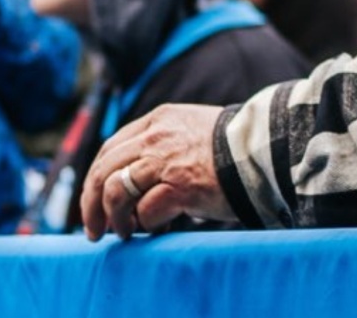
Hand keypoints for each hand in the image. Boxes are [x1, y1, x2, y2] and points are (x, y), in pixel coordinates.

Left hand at [80, 103, 235, 240]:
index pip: (109, 149)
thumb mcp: (189, 130)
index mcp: (154, 122)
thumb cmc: (232, 147)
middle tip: (92, 228)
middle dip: (91, 202)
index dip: (94, 177)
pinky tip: (152, 230)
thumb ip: (161, 144)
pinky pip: (146, 210)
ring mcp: (165, 162)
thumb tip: (137, 179)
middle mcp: (153, 139)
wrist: (266, 150)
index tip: (92, 199)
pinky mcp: (181, 187)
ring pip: (116, 191)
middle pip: (103, 170)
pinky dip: (145, 223)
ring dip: (113, 218)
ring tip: (120, 233)